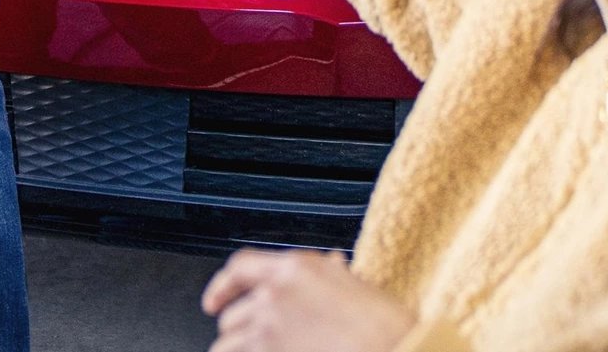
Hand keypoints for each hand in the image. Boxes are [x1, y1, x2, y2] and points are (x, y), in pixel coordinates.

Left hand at [203, 249, 414, 351]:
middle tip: (252, 343)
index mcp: (293, 269)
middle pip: (231, 316)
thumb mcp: (354, 285)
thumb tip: (331, 264)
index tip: (213, 302)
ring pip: (227, 347)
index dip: (221, 287)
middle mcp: (274, 297)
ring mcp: (269, 331)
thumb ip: (331, 273)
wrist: (395, 350)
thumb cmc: (383, 324)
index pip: (239, 268)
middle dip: (238, 332)